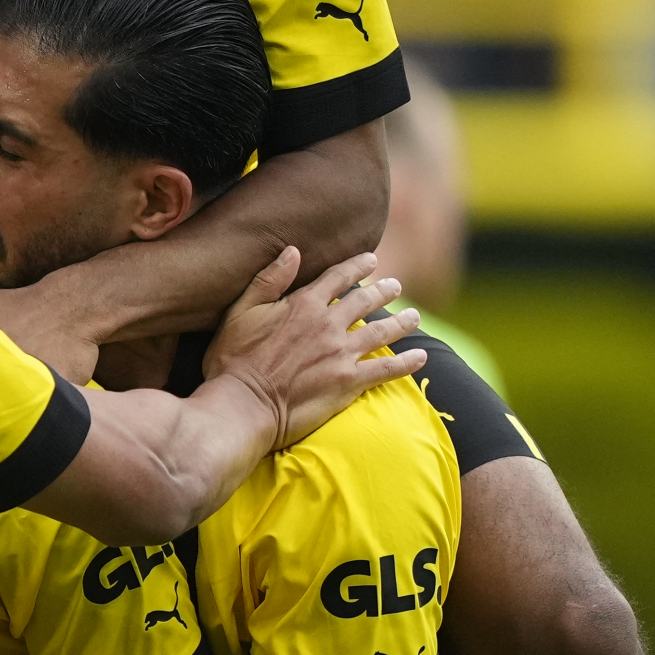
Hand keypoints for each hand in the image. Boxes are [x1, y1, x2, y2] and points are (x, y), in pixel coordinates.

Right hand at [204, 249, 425, 451]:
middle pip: (364, 301)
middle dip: (383, 291)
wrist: (244, 403)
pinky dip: (406, 362)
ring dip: (400, 322)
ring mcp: (341, 354)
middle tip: (396, 286)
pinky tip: (420, 356)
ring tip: (414, 317)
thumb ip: (269, 279)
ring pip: (380, 332)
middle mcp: (328, 324)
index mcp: (304, 304)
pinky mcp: (349, 383)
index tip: (372, 260)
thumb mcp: (241, 311)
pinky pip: (385, 369)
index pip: (337, 278)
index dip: (356, 266)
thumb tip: (292, 251)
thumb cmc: (234, 359)